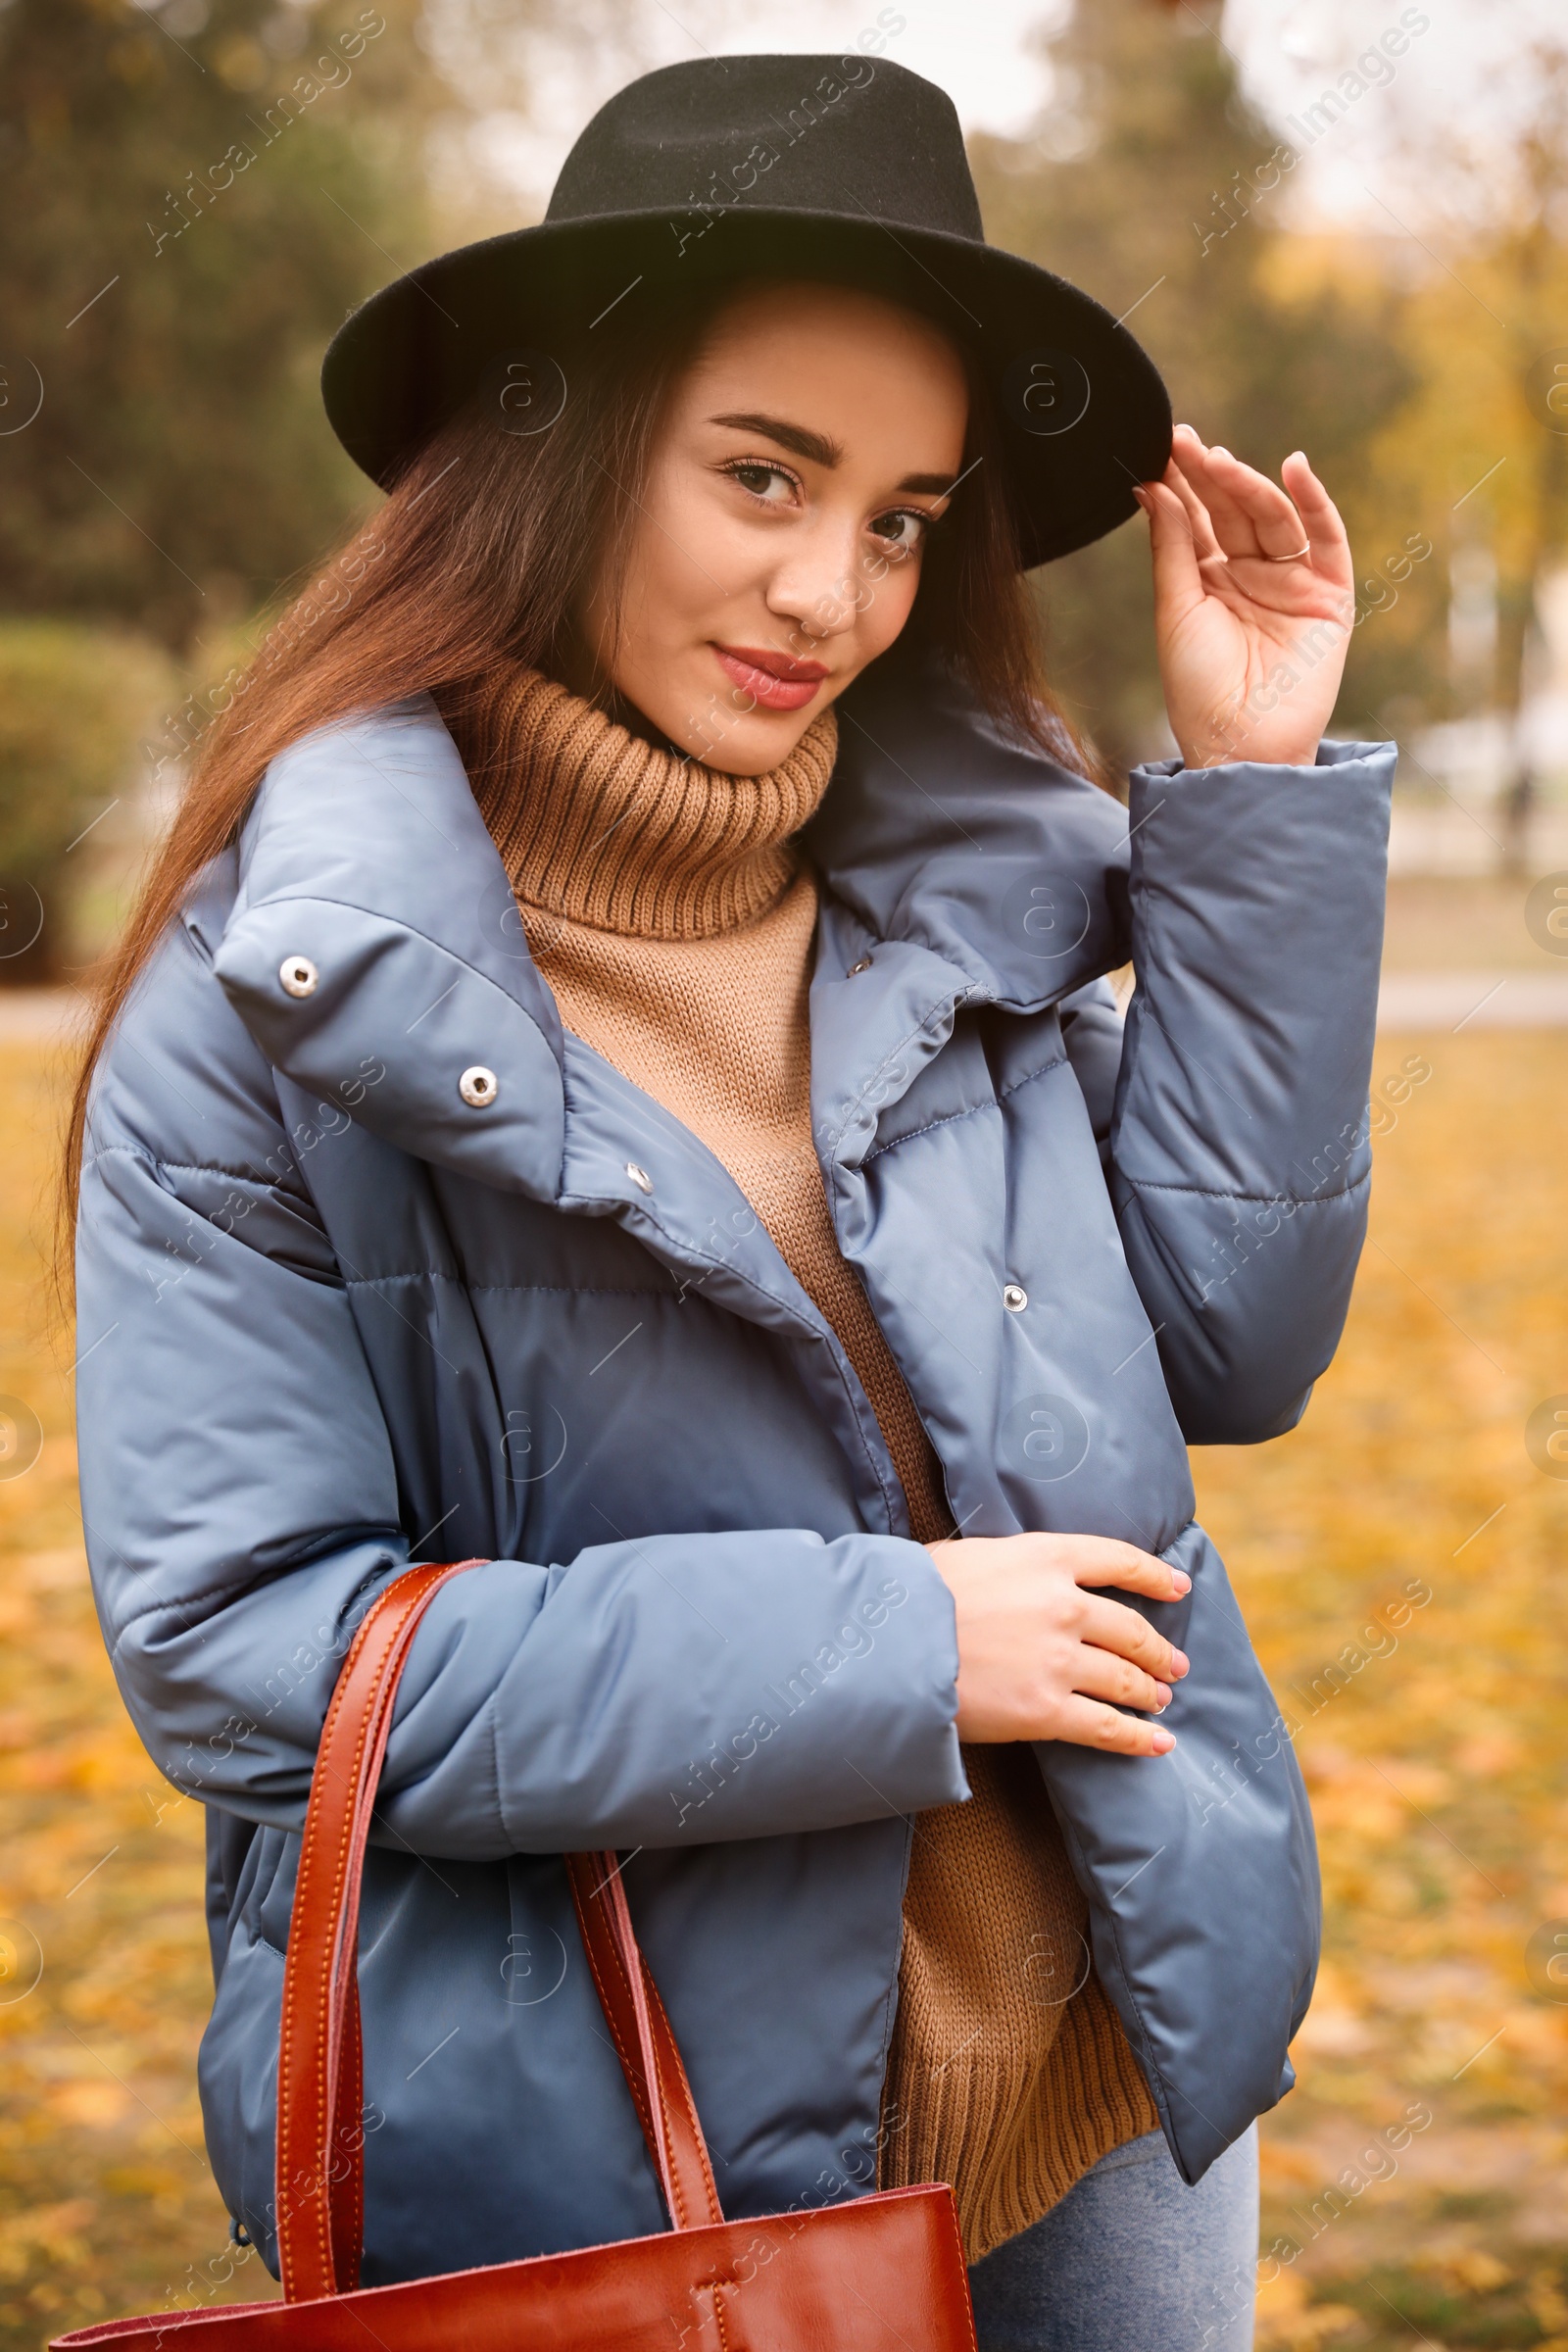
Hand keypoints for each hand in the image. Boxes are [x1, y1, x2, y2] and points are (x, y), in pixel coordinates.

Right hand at [925, 1532, 1190, 1756]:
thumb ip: (1017, 1565)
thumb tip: (1028, 1575)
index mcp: (1046, 1557)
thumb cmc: (917, 1594)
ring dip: (1149, 1692)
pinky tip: (1158, 1744)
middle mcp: (1064, 1606)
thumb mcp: (975, 1555)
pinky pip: (1107, 1727)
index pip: (1119, 1560)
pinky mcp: (1046, 1710)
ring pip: (1124, 1679)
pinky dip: (1138, 1738)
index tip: (1178, 1587)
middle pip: (1131, 1629)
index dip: (1155, 1575)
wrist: (891, 1644)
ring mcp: (1059, 1660)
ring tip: (1160, 1701)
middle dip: (1158, 1650)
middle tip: (1174, 1664)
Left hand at [1134, 422, 1353, 771]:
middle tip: (1183, 442)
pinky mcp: (1329, 595)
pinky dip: (1315, 502)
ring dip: (1248, 486)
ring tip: (1217, 460)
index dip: (1182, 483)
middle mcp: (1251, 575)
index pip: (1197, 520)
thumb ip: (1170, 547)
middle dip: (1210, 476)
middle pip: (1232, 512)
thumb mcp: (1176, 611)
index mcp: (1209, 581)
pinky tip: (1294, 469)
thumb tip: (1152, 486)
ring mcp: (1291, 582)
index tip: (1162, 444)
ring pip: (1272, 519)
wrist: (1241, 746)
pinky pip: (1325, 539)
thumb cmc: (1200, 690)